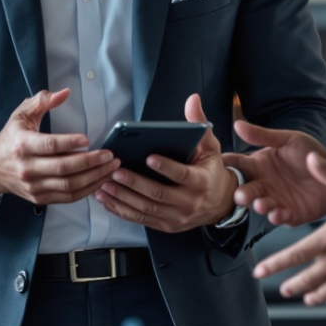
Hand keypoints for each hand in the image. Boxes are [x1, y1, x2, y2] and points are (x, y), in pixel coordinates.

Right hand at [0, 89, 115, 205]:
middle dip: (90, 162)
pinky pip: (68, 197)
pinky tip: (99, 180)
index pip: (49, 146)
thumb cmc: (11, 138)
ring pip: (69, 185)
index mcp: (23, 145)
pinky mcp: (40, 198)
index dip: (69, 142)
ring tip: (110, 168)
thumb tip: (65, 93)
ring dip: (94, 178)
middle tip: (109, 156)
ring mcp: (34, 186)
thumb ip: (42, 101)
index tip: (88, 139)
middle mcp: (28, 168)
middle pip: (63, 168)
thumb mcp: (21, 115)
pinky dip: (87, 190)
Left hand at [96, 93, 235, 233]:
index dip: (166, 167)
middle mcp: (189, 203)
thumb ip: (199, 124)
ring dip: (123, 197)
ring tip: (104, 184)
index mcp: (201, 182)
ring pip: (146, 209)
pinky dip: (121, 210)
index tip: (149, 157)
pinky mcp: (165, 226)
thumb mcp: (210, 147)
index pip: (182, 175)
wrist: (220, 204)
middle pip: (158, 194)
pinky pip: (140, 219)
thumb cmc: (211, 171)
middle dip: (135, 183)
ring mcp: (176, 217)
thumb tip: (193, 99)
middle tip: (116, 171)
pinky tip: (107, 199)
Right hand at [229, 118, 325, 225]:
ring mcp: (275, 200)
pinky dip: (276, 216)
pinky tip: (277, 213)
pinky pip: (280, 217)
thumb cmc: (309, 153)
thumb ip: (262, 135)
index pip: (237, 165)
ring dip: (259, 206)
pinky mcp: (289, 214)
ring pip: (260, 205)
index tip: (218, 167)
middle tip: (241, 195)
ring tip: (261, 204)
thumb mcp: (288, 139)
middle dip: (241, 194)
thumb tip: (237, 124)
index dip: (227, 166)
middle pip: (245, 190)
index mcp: (259, 165)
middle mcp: (263, 184)